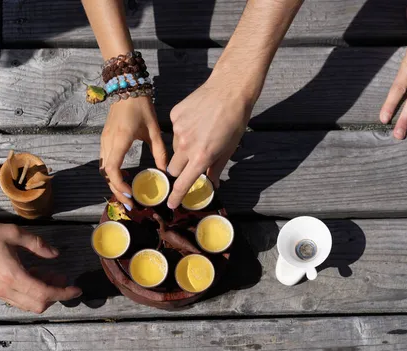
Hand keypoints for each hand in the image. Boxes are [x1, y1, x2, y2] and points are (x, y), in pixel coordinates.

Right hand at [0, 221, 81, 313]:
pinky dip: (31, 292)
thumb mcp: (14, 233)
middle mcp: (6, 290)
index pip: (45, 293)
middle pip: (38, 305)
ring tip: (51, 274)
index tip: (76, 290)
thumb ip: (38, 244)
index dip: (63, 293)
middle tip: (63, 278)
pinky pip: (18, 299)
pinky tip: (35, 274)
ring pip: (28, 304)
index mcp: (13, 276)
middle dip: (55, 295)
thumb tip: (56, 254)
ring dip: (43, 294)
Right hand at [100, 96, 167, 209]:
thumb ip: (160, 151)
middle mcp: (108, 142)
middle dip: (116, 191)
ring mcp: (104, 141)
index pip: (112, 169)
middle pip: (105, 174)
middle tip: (130, 204)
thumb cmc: (141, 106)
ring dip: (113, 184)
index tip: (131, 194)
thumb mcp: (153, 130)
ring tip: (127, 194)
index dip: (119, 184)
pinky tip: (126, 177)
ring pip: (103, 169)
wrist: (127, 87)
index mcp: (120, 140)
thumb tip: (166, 171)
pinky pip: (104, 161)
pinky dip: (112, 174)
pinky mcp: (105, 139)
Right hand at [166, 76, 251, 208]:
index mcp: (201, 157)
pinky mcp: (175, 114)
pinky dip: (183, 128)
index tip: (171, 204)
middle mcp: (186, 145)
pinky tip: (197, 118)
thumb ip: (216, 169)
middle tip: (190, 162)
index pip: (183, 183)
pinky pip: (175, 128)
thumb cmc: (234, 121)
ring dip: (183, 147)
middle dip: (179, 170)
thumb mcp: (228, 149)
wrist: (229, 90)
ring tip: (200, 132)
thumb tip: (212, 184)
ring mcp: (178, 129)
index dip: (176, 196)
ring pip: (174, 146)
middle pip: (173, 168)